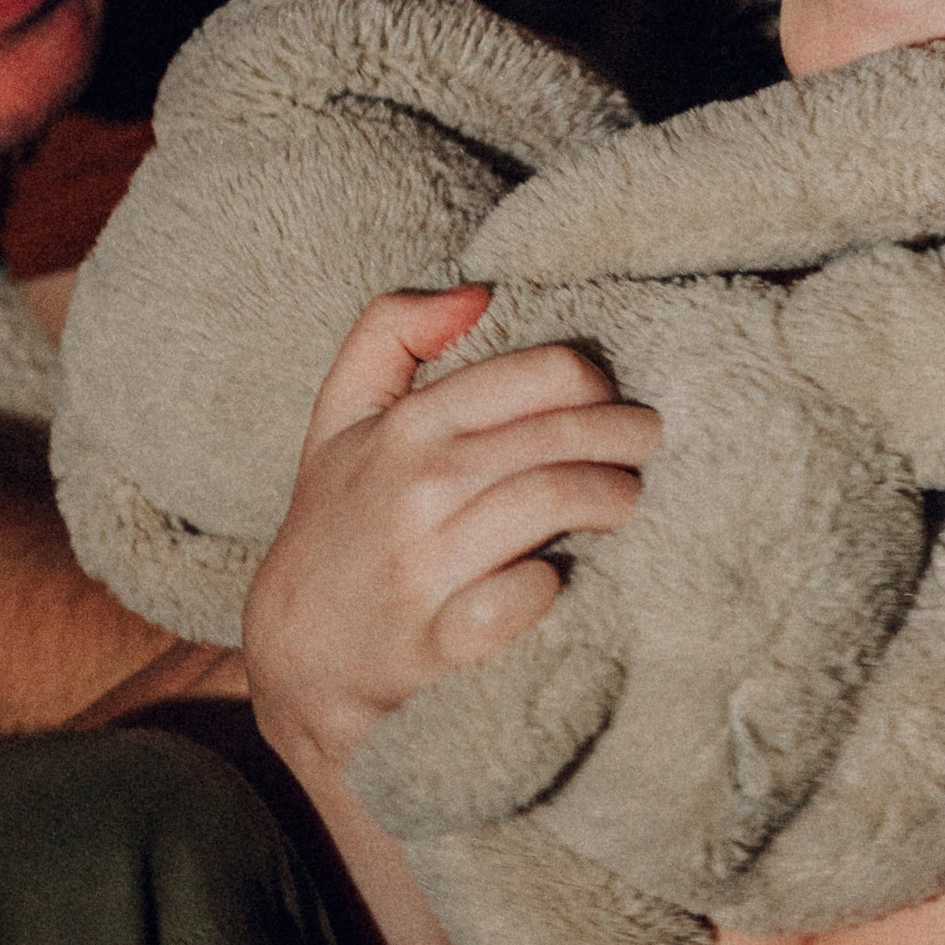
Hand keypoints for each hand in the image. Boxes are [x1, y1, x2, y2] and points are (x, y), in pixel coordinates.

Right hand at [243, 287, 659, 778]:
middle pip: (561, 436)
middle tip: (646, 446)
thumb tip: (476, 294)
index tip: (611, 401)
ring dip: (613, 497)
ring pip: (554, 501)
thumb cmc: (336, 520)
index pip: (541, 374)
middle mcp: (418, 486)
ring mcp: (427, 564)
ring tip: (627, 500)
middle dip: (625, 437)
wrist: (297, 650)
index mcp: (407, 425)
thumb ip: (389, 331)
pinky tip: (564, 573)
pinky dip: (554, 582)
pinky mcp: (439, 638)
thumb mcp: (339, 414)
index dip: (596, 383)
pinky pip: (523, 598)